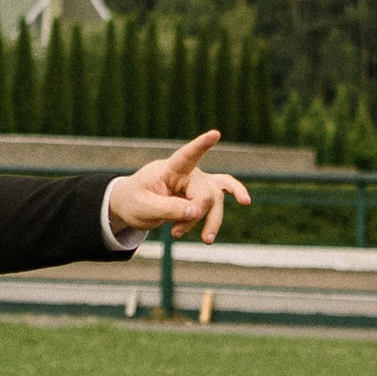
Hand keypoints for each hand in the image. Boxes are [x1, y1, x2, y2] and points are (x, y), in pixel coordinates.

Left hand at [108, 130, 250, 246]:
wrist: (131, 206)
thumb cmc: (134, 201)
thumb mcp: (145, 208)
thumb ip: (171, 209)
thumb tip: (198, 212)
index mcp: (170, 169)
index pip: (186, 156)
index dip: (201, 145)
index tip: (215, 134)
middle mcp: (187, 173)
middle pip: (205, 193)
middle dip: (197, 215)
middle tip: (175, 233)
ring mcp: (196, 183)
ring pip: (215, 200)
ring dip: (210, 222)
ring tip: (204, 241)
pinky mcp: (200, 194)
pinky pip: (220, 195)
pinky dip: (231, 198)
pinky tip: (245, 201)